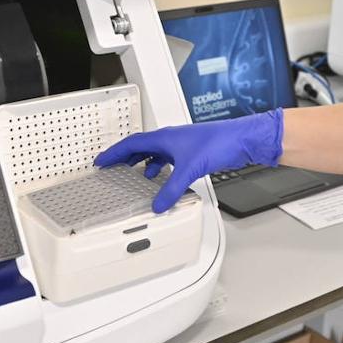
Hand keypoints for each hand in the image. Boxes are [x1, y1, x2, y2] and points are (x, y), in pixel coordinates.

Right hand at [94, 109, 284, 212]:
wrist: (241, 139)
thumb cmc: (219, 142)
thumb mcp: (191, 169)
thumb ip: (172, 189)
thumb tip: (158, 205)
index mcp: (165, 138)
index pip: (131, 143)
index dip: (113, 153)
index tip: (101, 161)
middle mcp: (171, 139)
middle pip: (140, 147)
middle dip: (124, 158)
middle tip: (112, 168)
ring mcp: (182, 145)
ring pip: (154, 153)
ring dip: (142, 163)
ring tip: (134, 175)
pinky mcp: (193, 153)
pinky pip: (168, 160)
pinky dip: (161, 168)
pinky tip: (163, 178)